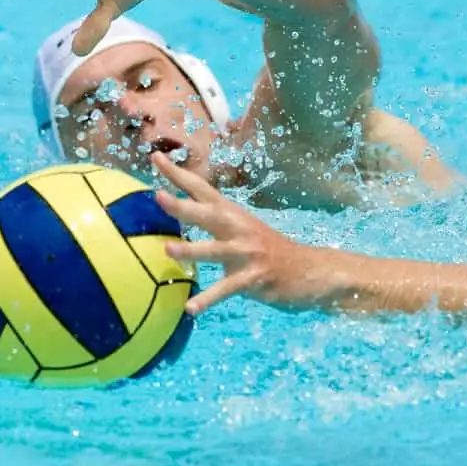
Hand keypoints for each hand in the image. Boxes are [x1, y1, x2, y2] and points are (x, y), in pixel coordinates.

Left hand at [150, 151, 325, 315]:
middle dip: (182, 205)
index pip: (201, 188)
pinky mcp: (255, 277)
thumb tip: (182, 218)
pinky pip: (227, 289)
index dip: (178, 174)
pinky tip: (190, 308)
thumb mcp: (243, 232)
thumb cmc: (269, 252)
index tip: (155, 157)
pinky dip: (208, 299)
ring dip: (191, 250)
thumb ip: (216, 226)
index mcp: (233, 215)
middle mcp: (239, 228)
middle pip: (207, 213)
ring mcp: (248, 253)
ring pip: (215, 250)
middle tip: (157, 196)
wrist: (312, 270)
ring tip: (167, 250)